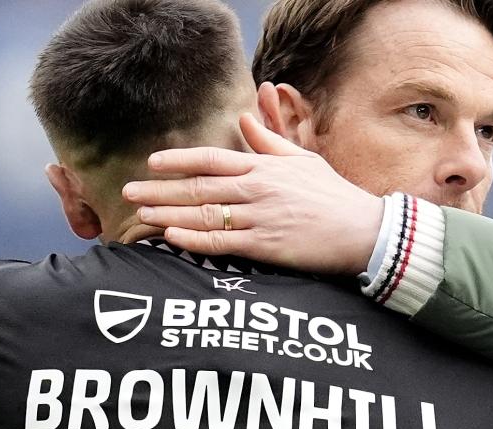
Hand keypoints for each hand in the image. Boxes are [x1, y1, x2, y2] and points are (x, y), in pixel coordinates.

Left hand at [121, 110, 383, 275]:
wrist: (364, 231)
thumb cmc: (334, 196)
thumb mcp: (303, 160)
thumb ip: (269, 141)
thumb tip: (245, 119)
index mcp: (264, 167)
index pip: (211, 159)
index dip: (178, 161)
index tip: (151, 163)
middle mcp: (257, 189)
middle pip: (197, 188)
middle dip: (159, 190)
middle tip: (128, 192)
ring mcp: (260, 218)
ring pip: (204, 215)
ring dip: (168, 215)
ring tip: (142, 215)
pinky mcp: (266, 246)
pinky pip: (222, 242)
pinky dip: (194, 240)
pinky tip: (171, 238)